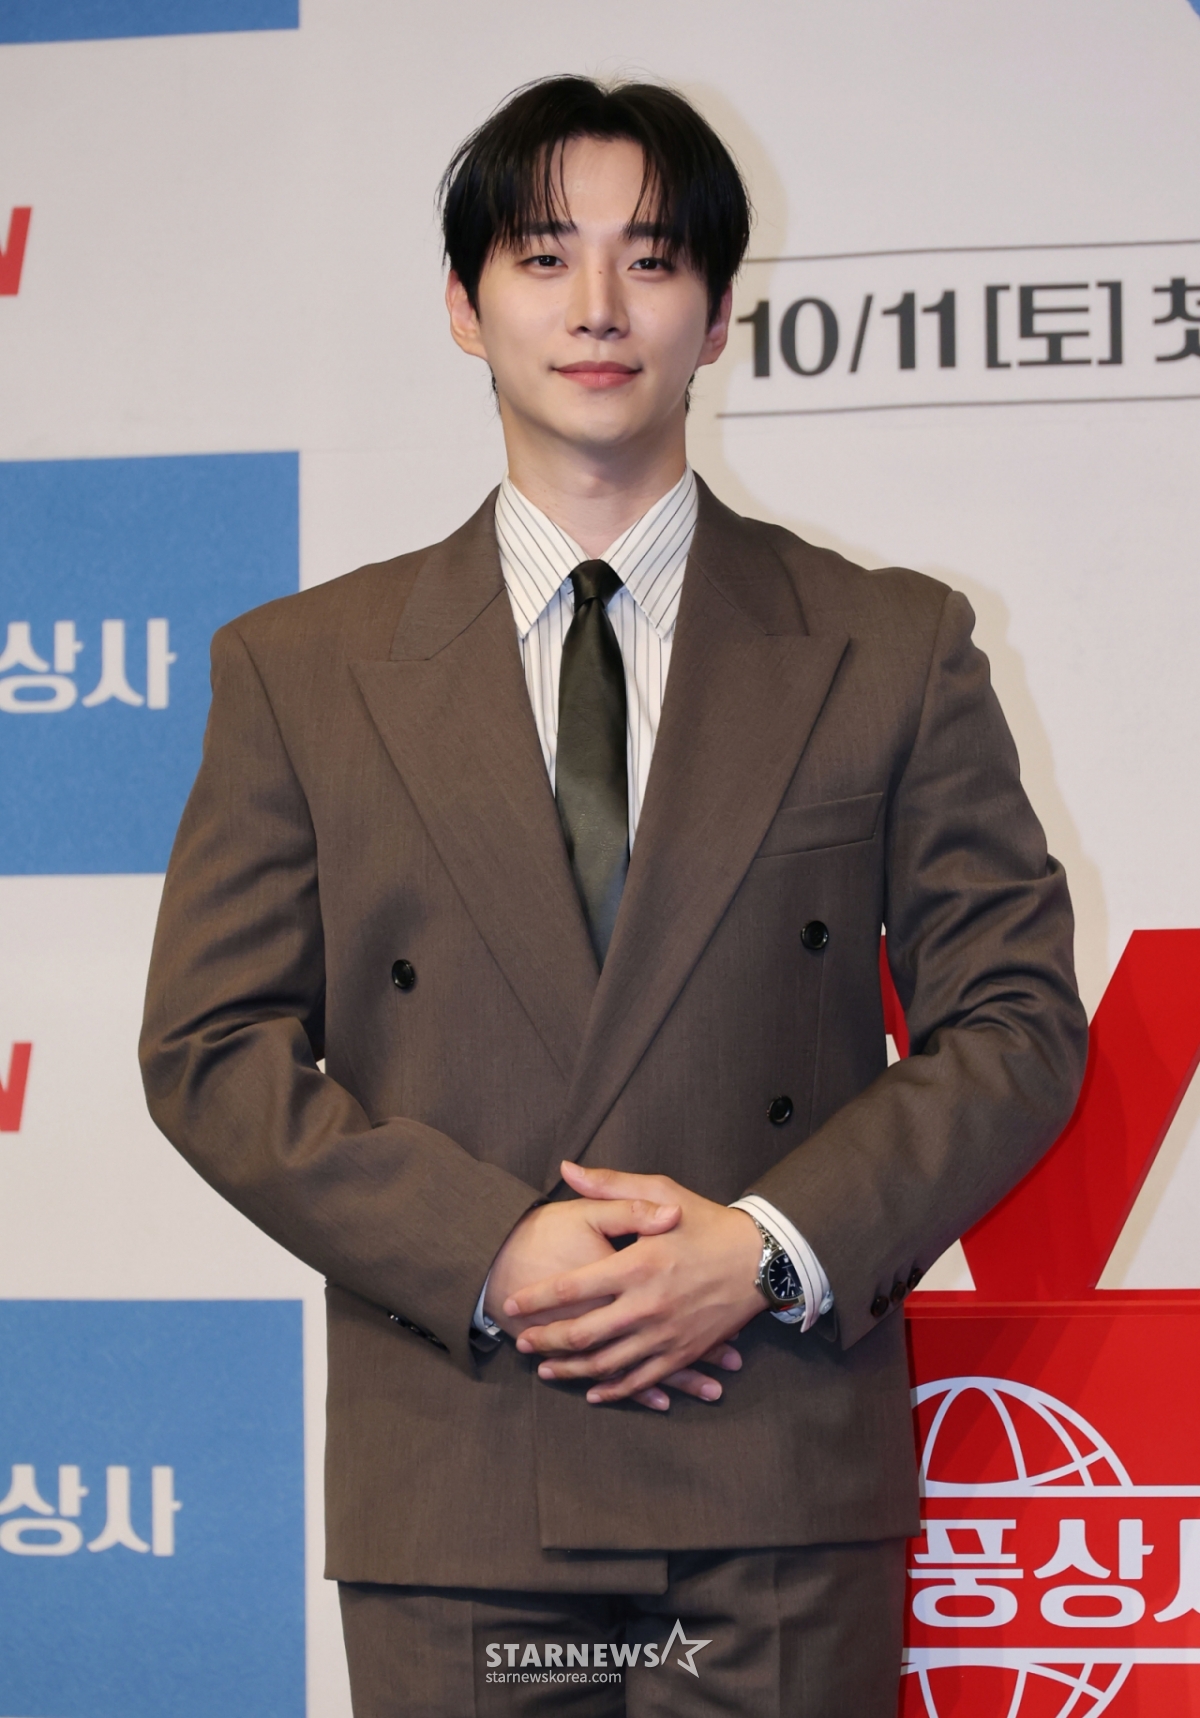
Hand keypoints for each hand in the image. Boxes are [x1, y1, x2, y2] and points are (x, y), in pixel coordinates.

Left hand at [504, 1162, 766, 1407]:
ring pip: (606, 1363)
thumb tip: (567, 1169)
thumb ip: (610, 1185)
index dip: (536, 1299)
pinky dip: (613, 1389)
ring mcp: (665, 1334)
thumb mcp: (661, 1192)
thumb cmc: (708, 1222)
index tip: (513, 1304)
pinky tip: (593, 1392)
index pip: (572, 1287)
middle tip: (521, 1341)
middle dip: (545, 1340)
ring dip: (571, 1369)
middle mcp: (646, 1304)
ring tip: (544, 1368)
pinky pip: (641, 1379)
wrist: (761, 1259)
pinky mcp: (683, 1353)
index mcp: (637, 1264)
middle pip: (582, 1333)